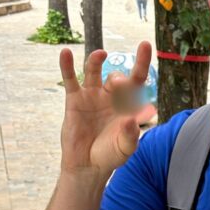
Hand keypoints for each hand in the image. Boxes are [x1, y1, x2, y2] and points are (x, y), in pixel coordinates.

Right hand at [58, 41, 151, 177]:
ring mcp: (92, 96)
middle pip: (117, 78)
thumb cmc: (110, 156)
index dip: (141, 63)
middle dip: (120, 79)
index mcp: (127, 105)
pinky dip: (66, 66)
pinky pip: (70, 80)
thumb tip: (131, 119)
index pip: (137, 80)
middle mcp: (111, 97)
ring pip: (93, 72)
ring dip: (96, 61)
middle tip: (121, 86)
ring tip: (101, 54)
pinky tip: (65, 53)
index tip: (145, 44)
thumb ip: (130, 135)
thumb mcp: (124, 148)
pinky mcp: (75, 100)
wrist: (87, 165)